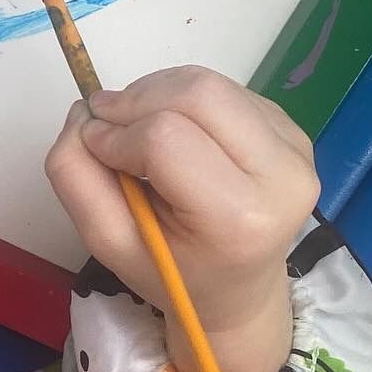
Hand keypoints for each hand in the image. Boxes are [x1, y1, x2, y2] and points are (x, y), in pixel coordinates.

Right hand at [45, 66, 317, 371]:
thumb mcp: (107, 243)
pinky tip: (176, 131)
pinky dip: (182, 98)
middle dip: (135, 100)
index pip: (164, 138)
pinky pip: (224, 89)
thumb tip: (84, 115)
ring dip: (156, 94)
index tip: (94, 148)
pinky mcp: (294, 129)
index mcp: (240, 219)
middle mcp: (283, 176)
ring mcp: (296, 148)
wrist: (237, 288)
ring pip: (208, 83)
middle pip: (196, 93)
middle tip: (106, 123)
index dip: (115, 135)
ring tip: (137, 128)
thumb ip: (75, 178)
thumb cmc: (172, 272)